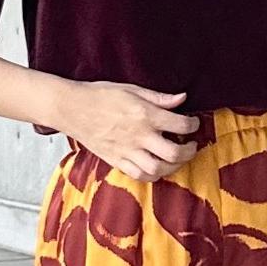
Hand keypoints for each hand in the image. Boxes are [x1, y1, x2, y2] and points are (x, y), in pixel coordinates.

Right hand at [64, 82, 201, 178]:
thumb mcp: (132, 89)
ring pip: (158, 169)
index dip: (194, 125)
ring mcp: (127, 151)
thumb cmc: (100, 95)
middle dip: (189, 151)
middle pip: (174, 153)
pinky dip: (153, 174)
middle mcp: (138, 135)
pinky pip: (140, 176)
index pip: (181, 125)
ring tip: (176, 159)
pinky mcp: (117, 161)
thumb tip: (182, 98)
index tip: (194, 123)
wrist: (72, 108)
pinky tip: (157, 166)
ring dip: (173, 166)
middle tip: (191, 146)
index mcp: (145, 114)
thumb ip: (159, 98)